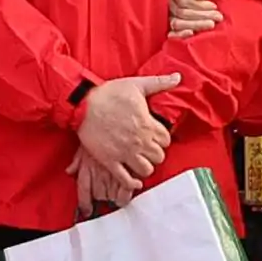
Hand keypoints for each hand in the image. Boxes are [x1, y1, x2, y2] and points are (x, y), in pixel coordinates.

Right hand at [75, 74, 174, 206]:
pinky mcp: (109, 160)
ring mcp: (124, 153)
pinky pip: (125, 179)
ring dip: (145, 167)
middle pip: (159, 157)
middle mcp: (138, 141)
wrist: (83, 104)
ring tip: (140, 161)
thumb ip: (159, 83)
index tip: (155, 135)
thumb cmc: (109, 93)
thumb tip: (177, 77)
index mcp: (147, 124)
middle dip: (155, 153)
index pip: (166, 140)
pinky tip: (133, 180)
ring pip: (146, 170)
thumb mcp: (136, 84)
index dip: (162, 138)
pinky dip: (131, 183)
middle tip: (148, 148)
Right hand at [160, 0, 220, 41]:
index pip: (184, 1)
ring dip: (195, 25)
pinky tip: (192, 34)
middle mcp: (168, 3)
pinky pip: (171, 34)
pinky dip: (180, 35)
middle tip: (218, 17)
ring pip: (177, 23)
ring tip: (211, 24)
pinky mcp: (169, 29)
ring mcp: (167, 17)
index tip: (215, 7)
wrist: (199, 1)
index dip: (200, 5)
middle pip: (182, 12)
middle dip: (202, 15)